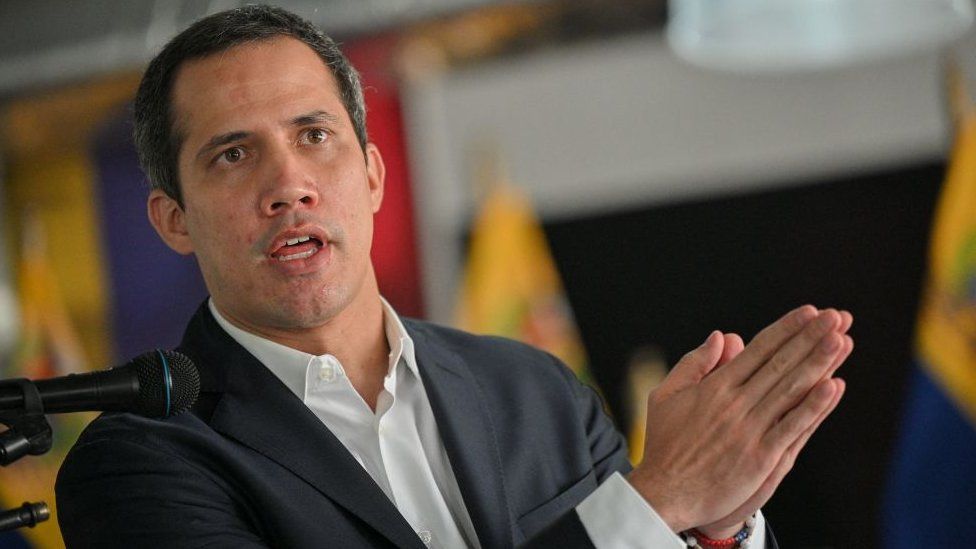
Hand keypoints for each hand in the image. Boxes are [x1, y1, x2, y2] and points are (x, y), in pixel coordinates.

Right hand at [627, 306, 852, 532]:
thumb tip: (721, 336)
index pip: (758, 350)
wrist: (664, 493)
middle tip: (836, 316)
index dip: (786, 329)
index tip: (809, 312)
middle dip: (810, 337)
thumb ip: (694, 363)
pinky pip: (793, 427)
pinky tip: (833, 386)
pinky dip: (814, 406)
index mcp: (714, 387)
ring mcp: (750, 430)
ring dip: (818, 362)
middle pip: (780, 363)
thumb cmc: (664, 445)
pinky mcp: (761, 457)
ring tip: (841, 339)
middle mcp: (735, 404)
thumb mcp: (666, 395)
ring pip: (790, 390)